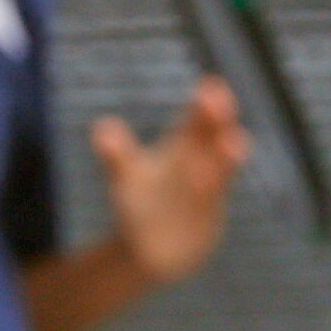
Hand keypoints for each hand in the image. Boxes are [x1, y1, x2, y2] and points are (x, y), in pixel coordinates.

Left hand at [91, 77, 250, 286]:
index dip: (206, 103)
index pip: (198, 120)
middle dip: (219, 122)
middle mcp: (200, 164)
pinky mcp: (207, 218)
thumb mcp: (124, 175)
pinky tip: (205, 186)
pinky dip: (209, 196)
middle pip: (213, 138)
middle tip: (220, 103)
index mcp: (183, 148)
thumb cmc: (138, 199)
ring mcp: (207, 191)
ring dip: (225, 156)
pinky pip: (212, 204)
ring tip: (229, 142)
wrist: (149, 245)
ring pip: (220, 169)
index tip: (211, 85)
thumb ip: (115, 153)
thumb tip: (101, 128)